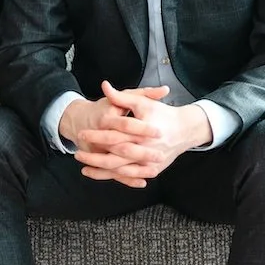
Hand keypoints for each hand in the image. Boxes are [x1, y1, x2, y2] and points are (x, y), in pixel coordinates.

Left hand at [73, 80, 212, 186]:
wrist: (186, 129)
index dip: (98, 135)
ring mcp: (150, 162)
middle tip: (78, 154)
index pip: (116, 135)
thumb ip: (122, 96)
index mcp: (142, 132)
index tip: (82, 133)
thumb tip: (105, 86)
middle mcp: (146, 149)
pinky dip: (116, 178)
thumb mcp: (142, 102)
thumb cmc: (163, 114)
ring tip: (84, 168)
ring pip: (122, 170)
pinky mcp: (153, 170)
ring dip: (102, 171)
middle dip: (96, 157)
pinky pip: (131, 176)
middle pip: (116, 156)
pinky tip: (102, 176)